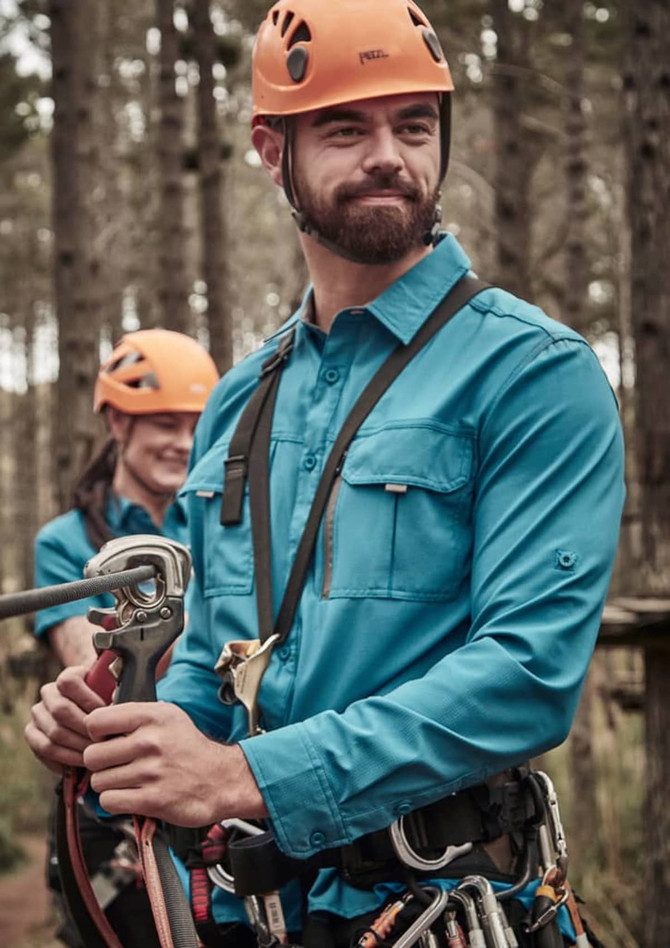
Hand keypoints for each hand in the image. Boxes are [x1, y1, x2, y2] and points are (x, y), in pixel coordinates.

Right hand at [24, 665, 106, 772]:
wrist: (89, 714)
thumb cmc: (106, 703)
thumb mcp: (112, 693)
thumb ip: (112, 693)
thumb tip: (115, 703)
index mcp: (67, 677)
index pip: (69, 682)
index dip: (88, 699)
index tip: (108, 713)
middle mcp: (48, 693)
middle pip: (60, 710)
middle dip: (85, 729)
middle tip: (103, 741)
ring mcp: (38, 713)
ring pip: (53, 732)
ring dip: (76, 746)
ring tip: (95, 754)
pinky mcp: (32, 733)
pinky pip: (44, 749)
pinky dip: (64, 758)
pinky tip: (80, 762)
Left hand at [84, 701, 267, 826]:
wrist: (221, 778)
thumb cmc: (189, 747)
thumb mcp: (168, 715)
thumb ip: (134, 714)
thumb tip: (97, 720)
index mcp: (152, 717)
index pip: (96, 721)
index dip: (96, 733)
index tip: (106, 739)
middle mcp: (150, 742)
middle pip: (92, 755)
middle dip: (100, 762)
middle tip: (116, 764)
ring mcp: (151, 772)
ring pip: (98, 781)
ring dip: (109, 783)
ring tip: (128, 779)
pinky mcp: (152, 800)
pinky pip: (109, 801)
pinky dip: (115, 801)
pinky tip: (131, 794)